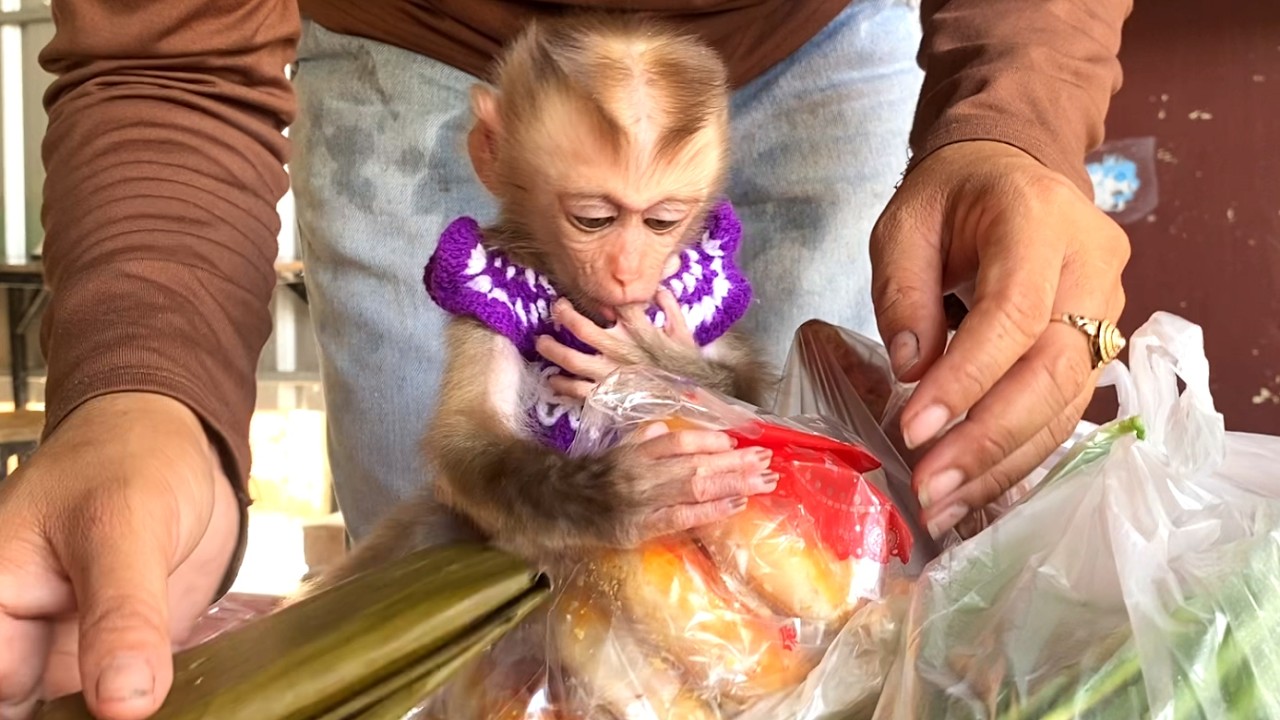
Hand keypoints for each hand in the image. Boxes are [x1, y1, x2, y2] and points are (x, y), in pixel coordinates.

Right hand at [0, 392, 240, 719]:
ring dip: (121, 709)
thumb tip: (123, 703)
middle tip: (137, 705)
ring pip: (80, 712)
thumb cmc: (131, 459)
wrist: (183, 443)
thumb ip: (122, 615)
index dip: (38, 709)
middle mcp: (21, 632)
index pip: (0, 686)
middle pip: (28, 709)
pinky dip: (151, 703)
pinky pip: (127, 698)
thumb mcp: (124, 528)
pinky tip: (183, 699)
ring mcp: (71, 647)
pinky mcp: (121, 654)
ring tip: (158, 700)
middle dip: (80, 716)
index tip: (108, 708)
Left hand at [536, 289, 696, 398]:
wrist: (690, 404)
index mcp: (639, 330)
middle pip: (582, 327)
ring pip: (571, 358)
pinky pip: (577, 389)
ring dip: (552, 349)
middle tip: (557, 308)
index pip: (614, 303)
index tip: (589, 285)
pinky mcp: (606, 394)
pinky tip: (553, 379)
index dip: (597, 293)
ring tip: (541, 342)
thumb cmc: (686, 367)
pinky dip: (561, 384)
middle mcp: (620, 349)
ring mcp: (610, 373)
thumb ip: (671, 307)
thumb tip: (659, 286)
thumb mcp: (683, 334)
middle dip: (564, 314)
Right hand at [602, 422, 776, 546]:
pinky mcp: (639, 528)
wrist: (558, 506)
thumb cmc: (595, 477)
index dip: (709, 441)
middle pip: (694, 464)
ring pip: (694, 488)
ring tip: (764, 480)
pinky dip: (711, 510)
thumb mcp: (617, 450)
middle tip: (767, 460)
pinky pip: (681, 517)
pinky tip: (737, 503)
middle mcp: (640, 472)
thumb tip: (665, 427)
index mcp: (636, 451)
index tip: (737, 442)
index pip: (677, 441)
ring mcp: (641, 501)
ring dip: (733, 483)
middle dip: (735, 463)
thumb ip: (643, 438)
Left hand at [869, 140, 1129, 536]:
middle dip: (987, 438)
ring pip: (1064, 402)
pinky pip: (1063, 410)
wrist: (1010, 172)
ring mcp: (1107, 309)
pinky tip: (972, 490)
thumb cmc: (950, 197)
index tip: (912, 429)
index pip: (1013, 314)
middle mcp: (1092, 266)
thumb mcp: (903, 225)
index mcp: (1040, 220)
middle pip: (1052, 369)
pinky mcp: (1099, 346)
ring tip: (942, 506)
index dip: (965, 379)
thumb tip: (910, 372)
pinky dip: (1016, 455)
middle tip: (929, 487)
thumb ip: (901, 292)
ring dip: (1001, 461)